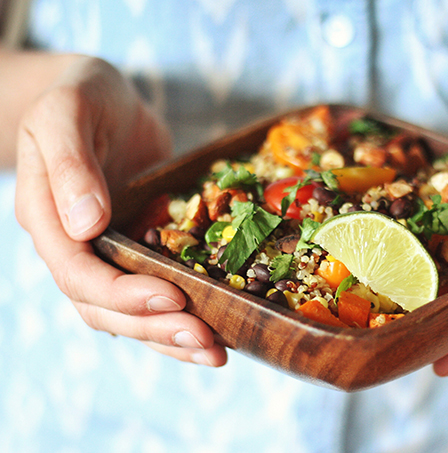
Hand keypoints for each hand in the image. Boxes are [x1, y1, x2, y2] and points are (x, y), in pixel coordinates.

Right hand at [15, 56, 226, 365]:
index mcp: (47, 219)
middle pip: (105, 308)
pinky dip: (181, 314)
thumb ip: (71, 165)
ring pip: (129, 313)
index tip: (171, 296)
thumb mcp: (67, 114)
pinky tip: (216, 327)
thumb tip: (86, 225)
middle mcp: (73, 246)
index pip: (76, 274)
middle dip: (156, 328)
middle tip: (207, 341)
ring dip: (171, 336)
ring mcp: (106, 251)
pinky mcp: (137, 248)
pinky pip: (153, 290)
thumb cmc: (80, 96)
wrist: (101, 97)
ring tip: (217, 352)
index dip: (122, 293)